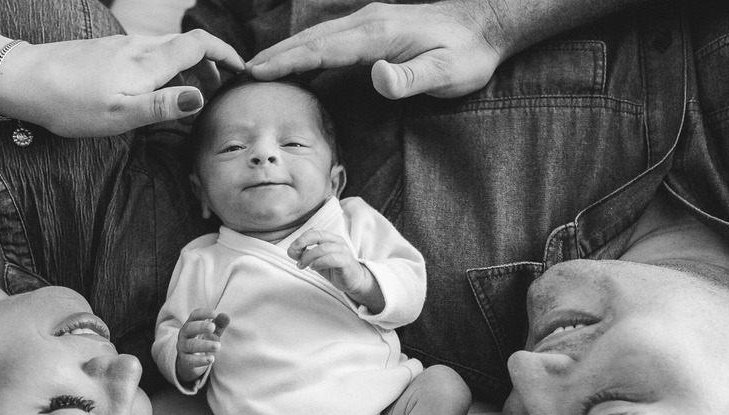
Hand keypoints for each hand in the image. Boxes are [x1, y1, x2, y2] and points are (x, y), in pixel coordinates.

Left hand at [0, 30, 244, 136]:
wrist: (24, 81)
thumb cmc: (71, 103)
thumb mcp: (121, 114)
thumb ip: (163, 106)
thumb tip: (200, 97)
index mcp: (148, 62)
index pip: (199, 43)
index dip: (225, 53)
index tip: (241, 70)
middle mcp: (138, 48)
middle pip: (186, 45)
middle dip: (210, 63)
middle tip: (220, 90)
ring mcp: (121, 48)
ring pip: (166, 51)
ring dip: (187, 67)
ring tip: (191, 93)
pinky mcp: (106, 53)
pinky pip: (147, 56)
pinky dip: (164, 68)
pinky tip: (154, 89)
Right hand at [176, 307, 230, 384]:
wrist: (190, 363)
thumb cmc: (203, 342)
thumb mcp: (212, 333)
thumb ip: (219, 325)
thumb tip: (226, 316)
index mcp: (191, 324)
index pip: (194, 315)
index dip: (203, 313)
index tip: (215, 313)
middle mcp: (184, 335)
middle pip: (189, 328)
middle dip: (201, 327)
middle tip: (213, 327)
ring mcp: (183, 348)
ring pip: (191, 345)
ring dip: (205, 345)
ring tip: (218, 346)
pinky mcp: (185, 361)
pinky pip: (191, 360)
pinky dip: (201, 360)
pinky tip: (211, 359)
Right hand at [246, 1, 502, 98]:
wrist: (487, 25)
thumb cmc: (468, 53)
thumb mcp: (446, 72)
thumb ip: (411, 77)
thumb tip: (377, 76)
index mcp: (378, 35)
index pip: (323, 49)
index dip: (288, 62)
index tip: (257, 73)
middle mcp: (368, 23)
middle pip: (312, 40)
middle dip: (276, 56)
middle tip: (241, 73)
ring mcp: (370, 23)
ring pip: (319, 37)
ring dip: (288, 52)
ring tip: (258, 69)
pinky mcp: (376, 29)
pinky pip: (332, 41)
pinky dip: (308, 51)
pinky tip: (299, 65)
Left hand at [289, 229, 382, 311]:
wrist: (353, 281)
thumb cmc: (334, 269)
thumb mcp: (316, 261)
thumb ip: (303, 255)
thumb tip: (290, 251)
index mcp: (330, 238)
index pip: (314, 231)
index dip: (301, 238)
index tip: (293, 249)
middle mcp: (337, 241)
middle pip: (318, 235)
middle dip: (302, 242)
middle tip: (294, 252)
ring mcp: (343, 251)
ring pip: (323, 248)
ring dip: (309, 257)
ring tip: (303, 265)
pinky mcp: (346, 262)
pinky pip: (332, 258)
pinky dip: (320, 262)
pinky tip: (314, 267)